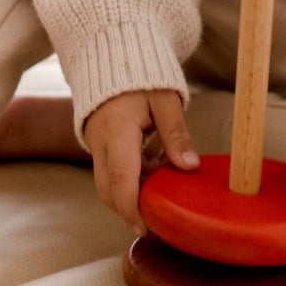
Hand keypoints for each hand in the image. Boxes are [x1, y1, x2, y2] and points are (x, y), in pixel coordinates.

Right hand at [83, 89, 198, 233]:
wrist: (112, 58)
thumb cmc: (142, 78)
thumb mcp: (165, 100)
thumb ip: (176, 133)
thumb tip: (190, 166)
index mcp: (117, 130)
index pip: (122, 179)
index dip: (132, 208)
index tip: (146, 227)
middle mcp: (100, 142)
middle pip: (108, 190)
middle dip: (130, 209)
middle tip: (157, 219)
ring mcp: (95, 145)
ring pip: (107, 184)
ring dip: (131, 194)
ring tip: (162, 188)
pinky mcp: (98, 145)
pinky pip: (110, 172)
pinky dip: (129, 180)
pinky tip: (154, 169)